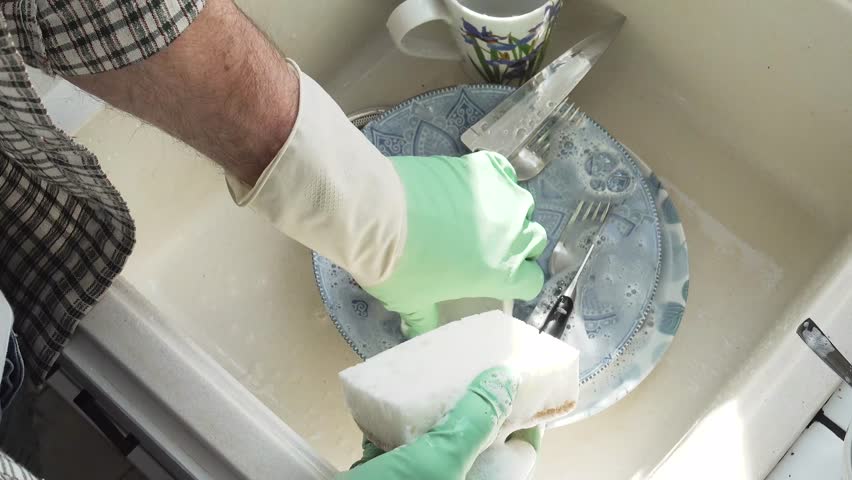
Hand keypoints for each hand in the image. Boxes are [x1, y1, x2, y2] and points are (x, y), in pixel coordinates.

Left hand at [225, 67, 545, 337]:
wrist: (376, 214)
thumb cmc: (398, 265)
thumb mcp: (411, 302)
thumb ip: (425, 319)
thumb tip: (421, 331)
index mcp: (502, 272)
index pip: (532, 281)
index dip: (519, 282)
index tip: (502, 281)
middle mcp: (512, 234)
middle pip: (534, 241)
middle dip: (519, 247)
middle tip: (491, 250)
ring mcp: (500, 196)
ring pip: (522, 205)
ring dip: (510, 214)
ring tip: (484, 217)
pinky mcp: (481, 169)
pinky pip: (502, 172)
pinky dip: (496, 180)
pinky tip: (478, 187)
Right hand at [337, 367, 540, 479]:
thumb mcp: (442, 456)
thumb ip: (475, 419)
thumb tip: (505, 376)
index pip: (522, 447)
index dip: (526, 412)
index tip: (519, 377)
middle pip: (479, 438)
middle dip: (473, 403)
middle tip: (469, 366)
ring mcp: (424, 479)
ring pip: (438, 439)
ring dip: (431, 410)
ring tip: (429, 376)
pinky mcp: (392, 478)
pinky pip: (402, 447)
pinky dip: (395, 426)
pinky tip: (387, 404)